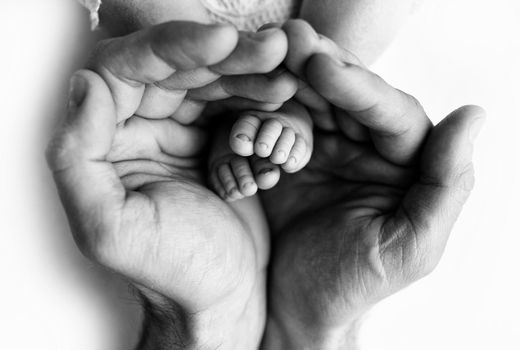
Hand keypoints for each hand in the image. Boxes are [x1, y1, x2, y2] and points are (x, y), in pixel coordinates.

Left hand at [47, 22, 293, 348]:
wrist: (222, 297)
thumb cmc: (172, 270)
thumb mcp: (110, 229)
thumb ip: (78, 158)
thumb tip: (86, 84)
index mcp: (106, 142)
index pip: (128, 70)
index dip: (173, 47)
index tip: (222, 42)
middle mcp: (138, 128)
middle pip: (176, 68)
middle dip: (224, 55)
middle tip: (270, 50)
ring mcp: (180, 132)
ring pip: (210, 81)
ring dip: (248, 72)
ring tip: (284, 74)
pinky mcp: (215, 141)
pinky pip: (235, 104)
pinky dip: (260, 97)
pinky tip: (284, 95)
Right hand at [261, 21, 484, 348]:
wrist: (295, 310)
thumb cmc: (353, 285)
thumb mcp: (412, 246)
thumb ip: (447, 184)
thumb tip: (473, 114)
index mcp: (404, 167)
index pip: (390, 113)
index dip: (358, 87)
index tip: (321, 67)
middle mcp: (367, 150)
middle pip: (350, 95)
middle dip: (322, 66)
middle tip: (291, 40)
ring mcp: (325, 150)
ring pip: (313, 102)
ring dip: (292, 77)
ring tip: (270, 52)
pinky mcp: (288, 158)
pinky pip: (278, 124)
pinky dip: (264, 109)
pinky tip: (252, 94)